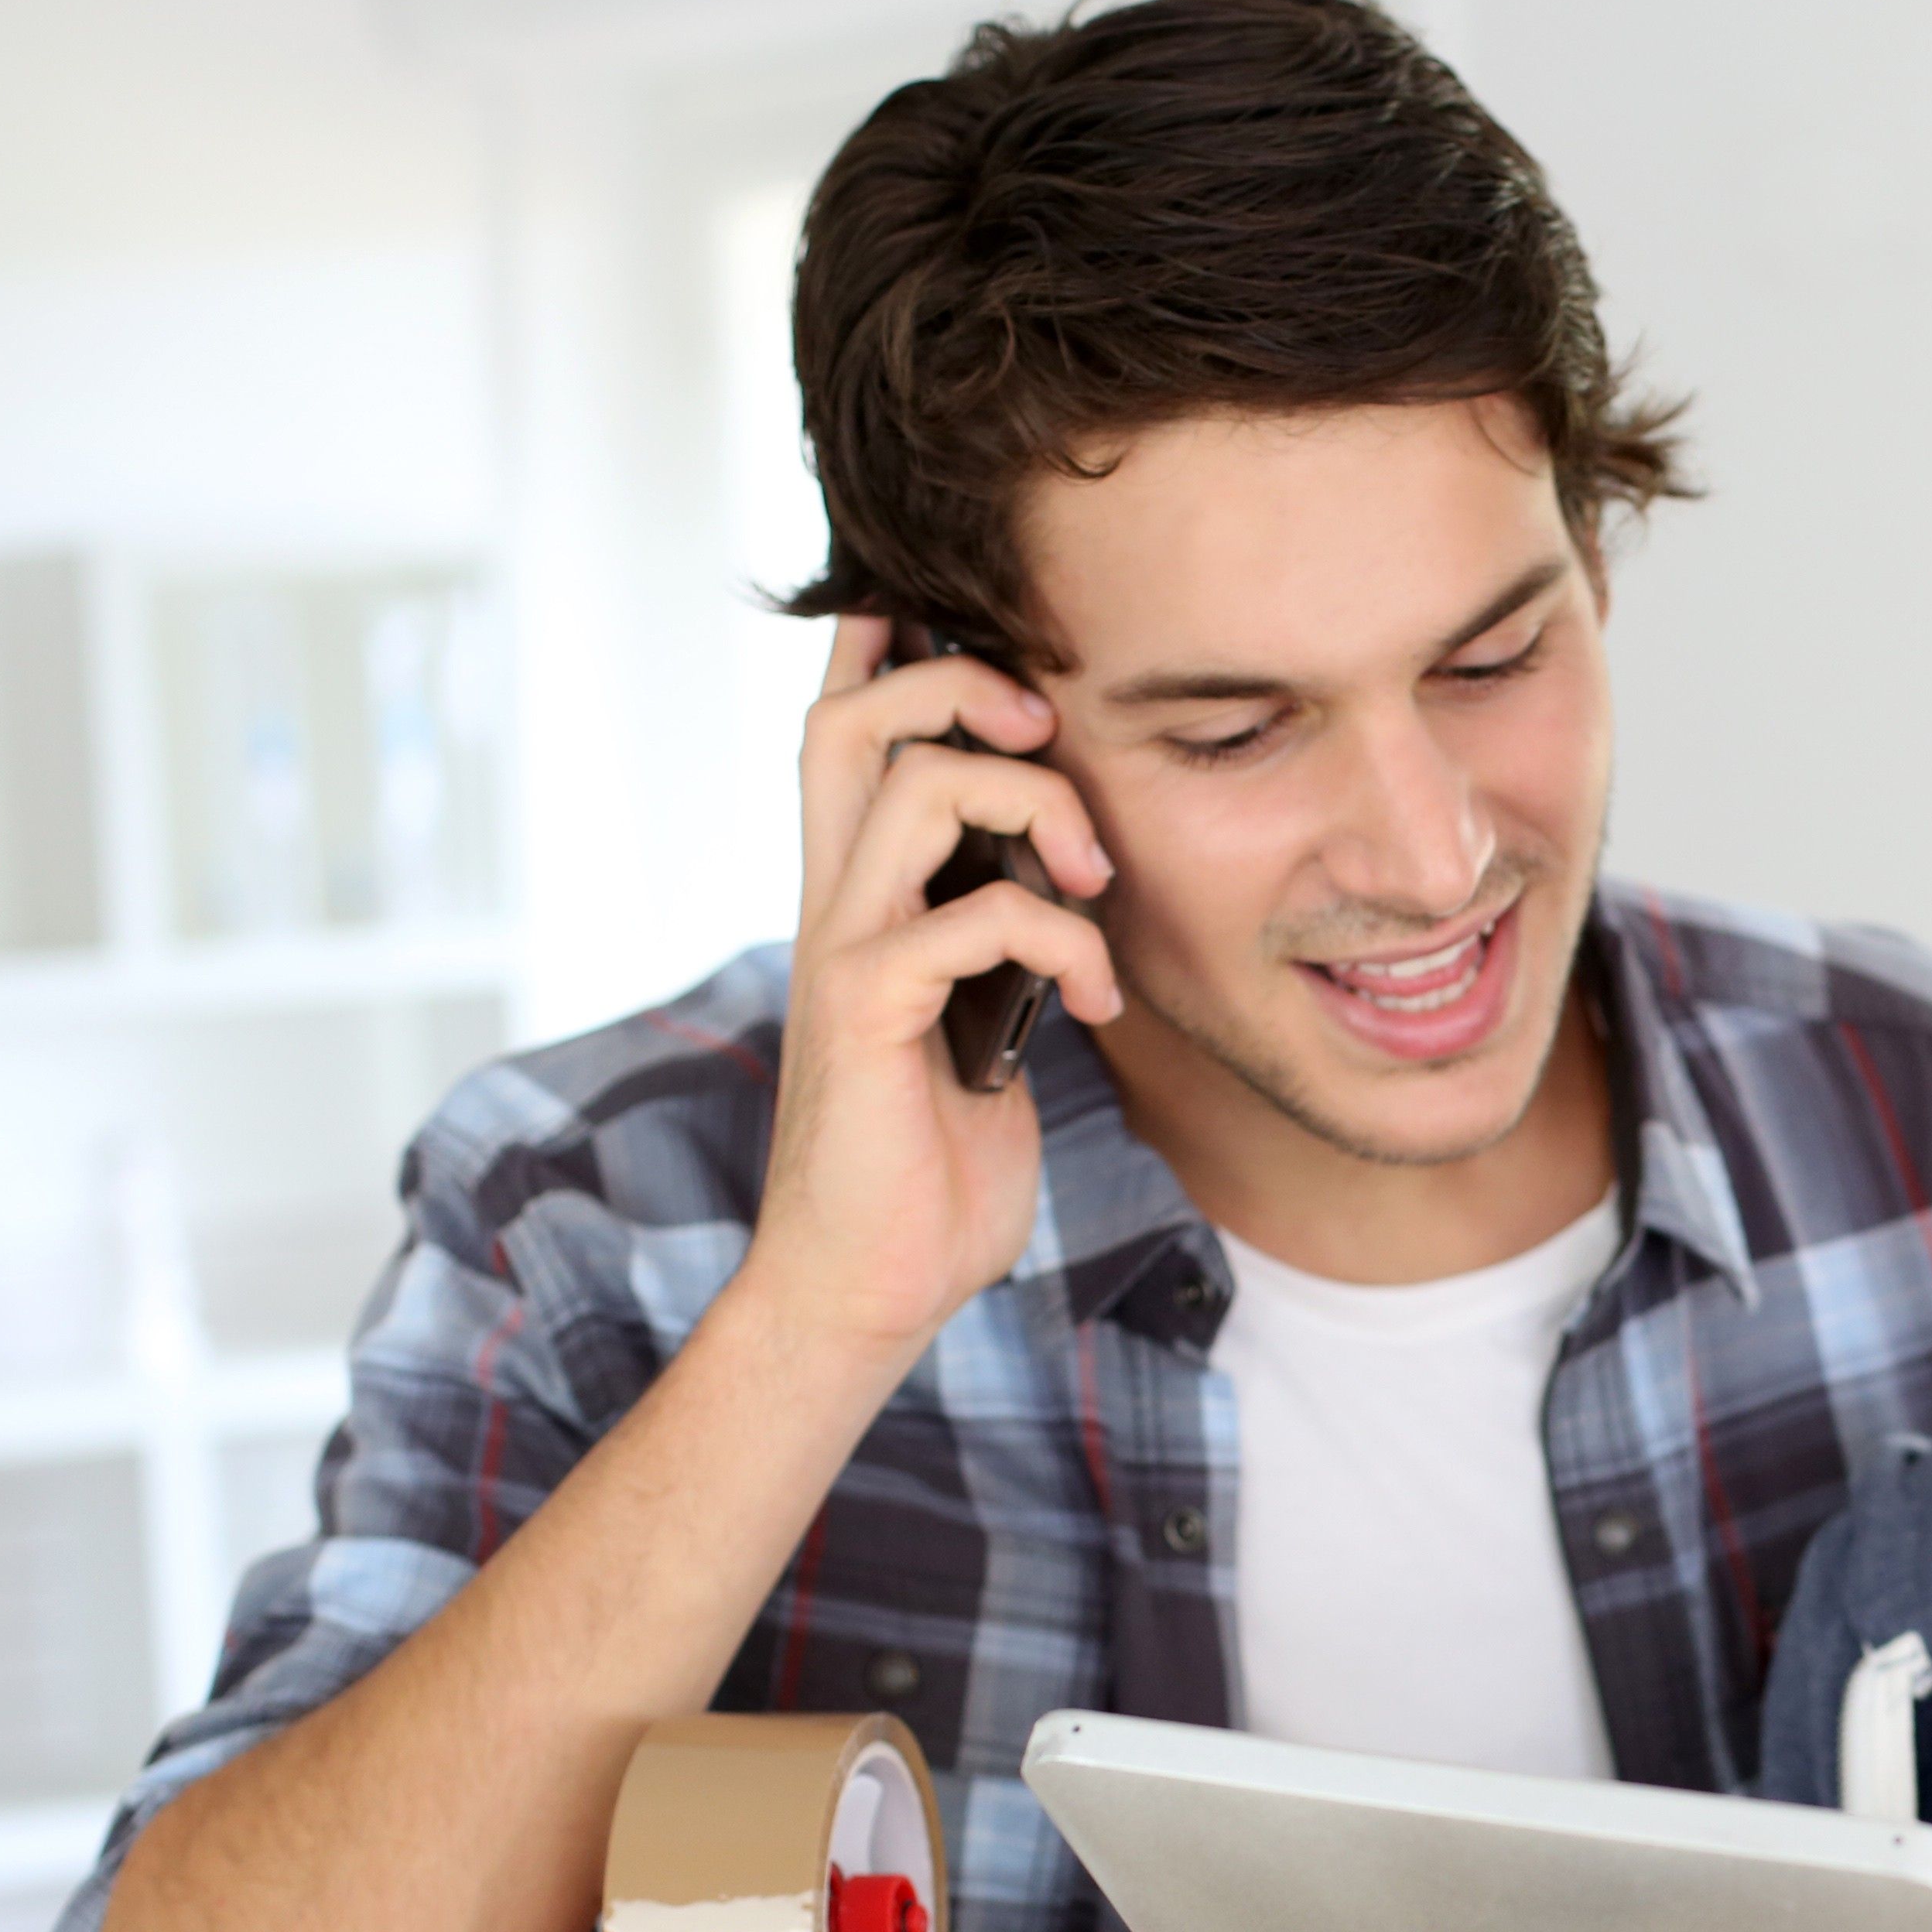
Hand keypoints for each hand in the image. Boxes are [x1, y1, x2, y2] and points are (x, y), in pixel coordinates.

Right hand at [733, 617, 1130, 1366]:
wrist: (867, 1286)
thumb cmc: (927, 1163)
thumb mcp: (977, 1023)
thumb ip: (996, 941)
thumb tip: (1062, 879)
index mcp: (858, 898)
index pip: (843, 733)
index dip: (890, 651)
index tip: (993, 644)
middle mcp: (834, 904)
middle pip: (853, 715)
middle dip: (962, 683)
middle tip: (1051, 739)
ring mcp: (844, 950)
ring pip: (919, 783)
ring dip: (1039, 807)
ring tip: (1097, 881)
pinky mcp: (867, 1011)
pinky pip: (970, 917)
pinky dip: (1061, 940)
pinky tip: (1096, 999)